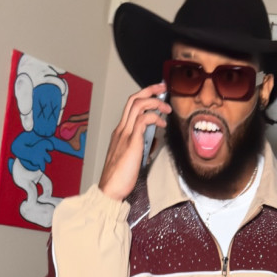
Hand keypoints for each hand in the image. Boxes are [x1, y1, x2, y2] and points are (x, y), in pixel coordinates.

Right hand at [99, 83, 170, 200]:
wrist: (110, 189)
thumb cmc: (121, 177)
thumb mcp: (134, 156)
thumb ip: (142, 145)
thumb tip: (155, 138)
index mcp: (120, 132)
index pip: (131, 106)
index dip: (144, 96)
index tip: (157, 93)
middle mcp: (121, 129)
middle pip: (133, 99)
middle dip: (150, 90)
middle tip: (163, 88)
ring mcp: (125, 134)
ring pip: (137, 105)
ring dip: (155, 102)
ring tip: (167, 109)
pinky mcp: (132, 142)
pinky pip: (143, 120)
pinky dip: (154, 117)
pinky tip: (162, 124)